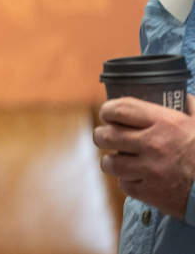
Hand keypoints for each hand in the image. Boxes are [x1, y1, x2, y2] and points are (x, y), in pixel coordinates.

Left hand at [93, 94, 194, 219]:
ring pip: (110, 163)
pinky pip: (124, 184)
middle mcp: (153, 144)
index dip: (107, 111)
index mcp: (165, 123)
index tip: (107, 115)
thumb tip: (181, 95)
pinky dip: (128, 182)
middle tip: (107, 137)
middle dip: (102, 136)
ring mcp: (150, 170)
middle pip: (107, 136)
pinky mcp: (150, 193)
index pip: (120, 109)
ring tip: (119, 160)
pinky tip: (138, 178)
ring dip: (112, 161)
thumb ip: (189, 106)